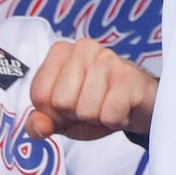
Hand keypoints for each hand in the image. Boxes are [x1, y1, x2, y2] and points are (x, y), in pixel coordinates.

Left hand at [25, 38, 154, 141]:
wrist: (138, 104)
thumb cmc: (97, 104)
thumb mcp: (62, 116)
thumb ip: (40, 122)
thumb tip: (37, 127)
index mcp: (60, 52)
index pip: (39, 95)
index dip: (53, 112)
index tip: (70, 106)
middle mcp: (82, 48)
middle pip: (62, 102)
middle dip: (76, 115)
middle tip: (91, 105)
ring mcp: (106, 58)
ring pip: (86, 110)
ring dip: (97, 118)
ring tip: (107, 104)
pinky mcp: (128, 76)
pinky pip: (109, 114)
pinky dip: (115, 121)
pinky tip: (120, 108)